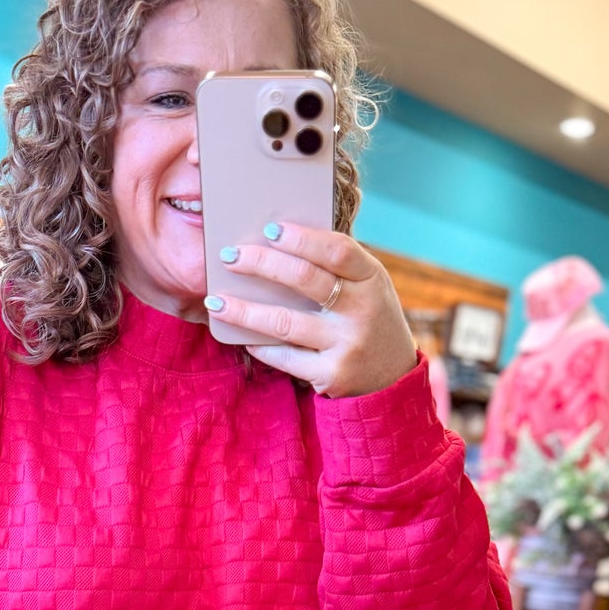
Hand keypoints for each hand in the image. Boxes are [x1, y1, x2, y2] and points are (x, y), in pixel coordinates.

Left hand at [206, 222, 416, 397]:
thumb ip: (337, 268)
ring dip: (244, 310)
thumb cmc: (369, 321)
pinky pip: (285, 356)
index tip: (270, 229)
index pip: (337, 250)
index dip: (302, 238)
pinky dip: (260, 345)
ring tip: (216, 301)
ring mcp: (347, 345)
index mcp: (372, 279)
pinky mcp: (331, 375)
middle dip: (262, 264)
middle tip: (230, 256)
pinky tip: (242, 335)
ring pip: (285, 322)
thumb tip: (279, 242)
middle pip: (305, 279)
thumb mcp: (368, 288)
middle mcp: (362, 311)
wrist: (392, 380)